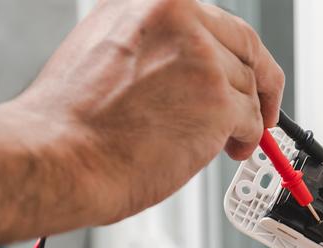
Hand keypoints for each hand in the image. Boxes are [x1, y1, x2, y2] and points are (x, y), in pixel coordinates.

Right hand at [8, 0, 284, 224]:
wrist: (59, 158)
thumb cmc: (72, 121)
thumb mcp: (106, 51)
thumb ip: (156, 51)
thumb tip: (192, 72)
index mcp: (153, 4)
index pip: (218, 23)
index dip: (237, 54)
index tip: (247, 73)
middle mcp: (179, 19)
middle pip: (245, 49)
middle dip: (260, 83)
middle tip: (262, 111)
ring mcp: (201, 59)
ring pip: (248, 89)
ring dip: (244, 119)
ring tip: (226, 144)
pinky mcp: (217, 102)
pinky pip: (251, 121)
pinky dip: (246, 139)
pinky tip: (229, 150)